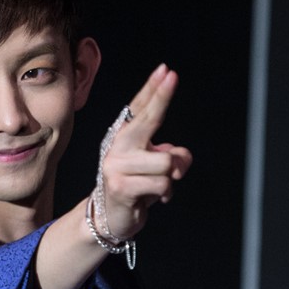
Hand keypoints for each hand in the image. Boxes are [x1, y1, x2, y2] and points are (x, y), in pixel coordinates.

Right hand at [99, 64, 192, 239]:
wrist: (109, 217)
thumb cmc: (136, 187)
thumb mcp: (154, 168)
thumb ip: (170, 157)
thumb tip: (179, 159)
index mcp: (125, 137)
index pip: (140, 109)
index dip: (153, 89)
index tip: (165, 70)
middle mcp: (118, 146)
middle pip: (148, 118)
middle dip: (162, 97)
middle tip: (172, 75)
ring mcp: (118, 166)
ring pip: (167, 163)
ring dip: (171, 178)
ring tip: (158, 186)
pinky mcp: (122, 186)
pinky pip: (162, 184)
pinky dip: (165, 194)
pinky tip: (153, 198)